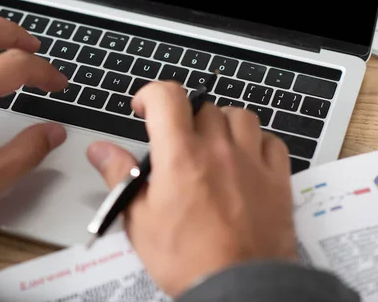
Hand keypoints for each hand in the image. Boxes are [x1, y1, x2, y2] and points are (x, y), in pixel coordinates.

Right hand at [87, 82, 296, 296]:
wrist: (239, 288)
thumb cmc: (188, 259)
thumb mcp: (140, 220)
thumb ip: (120, 176)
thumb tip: (100, 150)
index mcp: (181, 156)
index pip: (167, 97)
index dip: (151, 94)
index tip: (145, 108)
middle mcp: (219, 150)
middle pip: (203, 106)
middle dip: (185, 116)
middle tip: (177, 140)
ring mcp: (252, 162)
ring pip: (240, 116)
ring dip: (222, 122)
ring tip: (213, 144)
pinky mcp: (277, 179)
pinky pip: (272, 141)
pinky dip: (257, 141)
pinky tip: (247, 158)